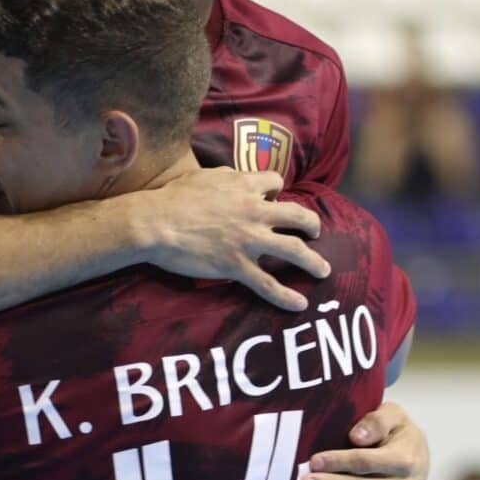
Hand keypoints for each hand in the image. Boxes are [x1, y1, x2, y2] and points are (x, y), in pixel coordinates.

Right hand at [134, 167, 329, 309]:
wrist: (156, 222)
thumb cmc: (173, 196)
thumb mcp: (203, 175)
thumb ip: (226, 176)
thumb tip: (236, 177)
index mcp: (244, 186)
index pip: (275, 183)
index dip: (276, 190)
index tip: (274, 199)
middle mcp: (254, 211)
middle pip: (298, 216)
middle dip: (311, 224)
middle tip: (315, 232)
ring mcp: (249, 240)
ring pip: (294, 250)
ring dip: (313, 261)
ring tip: (323, 270)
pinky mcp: (237, 266)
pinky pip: (268, 284)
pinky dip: (286, 297)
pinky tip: (300, 304)